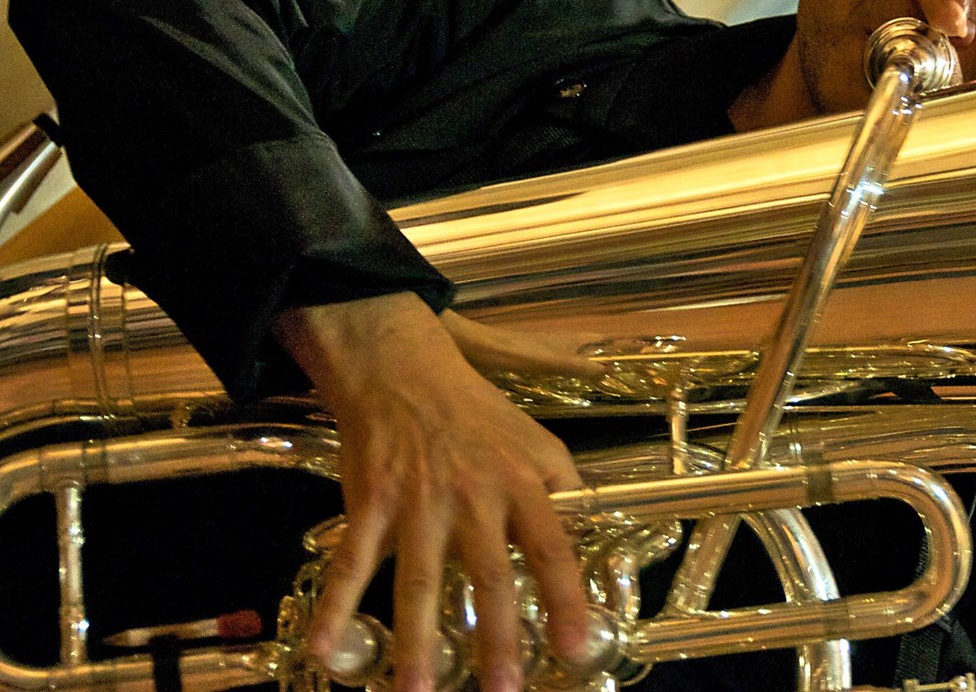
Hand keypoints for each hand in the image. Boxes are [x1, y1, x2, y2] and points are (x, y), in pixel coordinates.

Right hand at [274, 292, 592, 691]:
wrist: (406, 373)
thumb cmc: (478, 413)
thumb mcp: (537, 441)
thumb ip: (563, 490)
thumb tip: (591, 534)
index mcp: (521, 484)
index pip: (551, 548)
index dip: (566, 597)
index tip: (576, 645)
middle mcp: (473, 498)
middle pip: (488, 576)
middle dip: (495, 638)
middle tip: (503, 690)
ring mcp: (418, 503)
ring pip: (420, 581)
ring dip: (417, 640)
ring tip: (417, 691)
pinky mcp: (371, 504)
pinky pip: (353, 562)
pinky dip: (336, 606)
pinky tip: (326, 649)